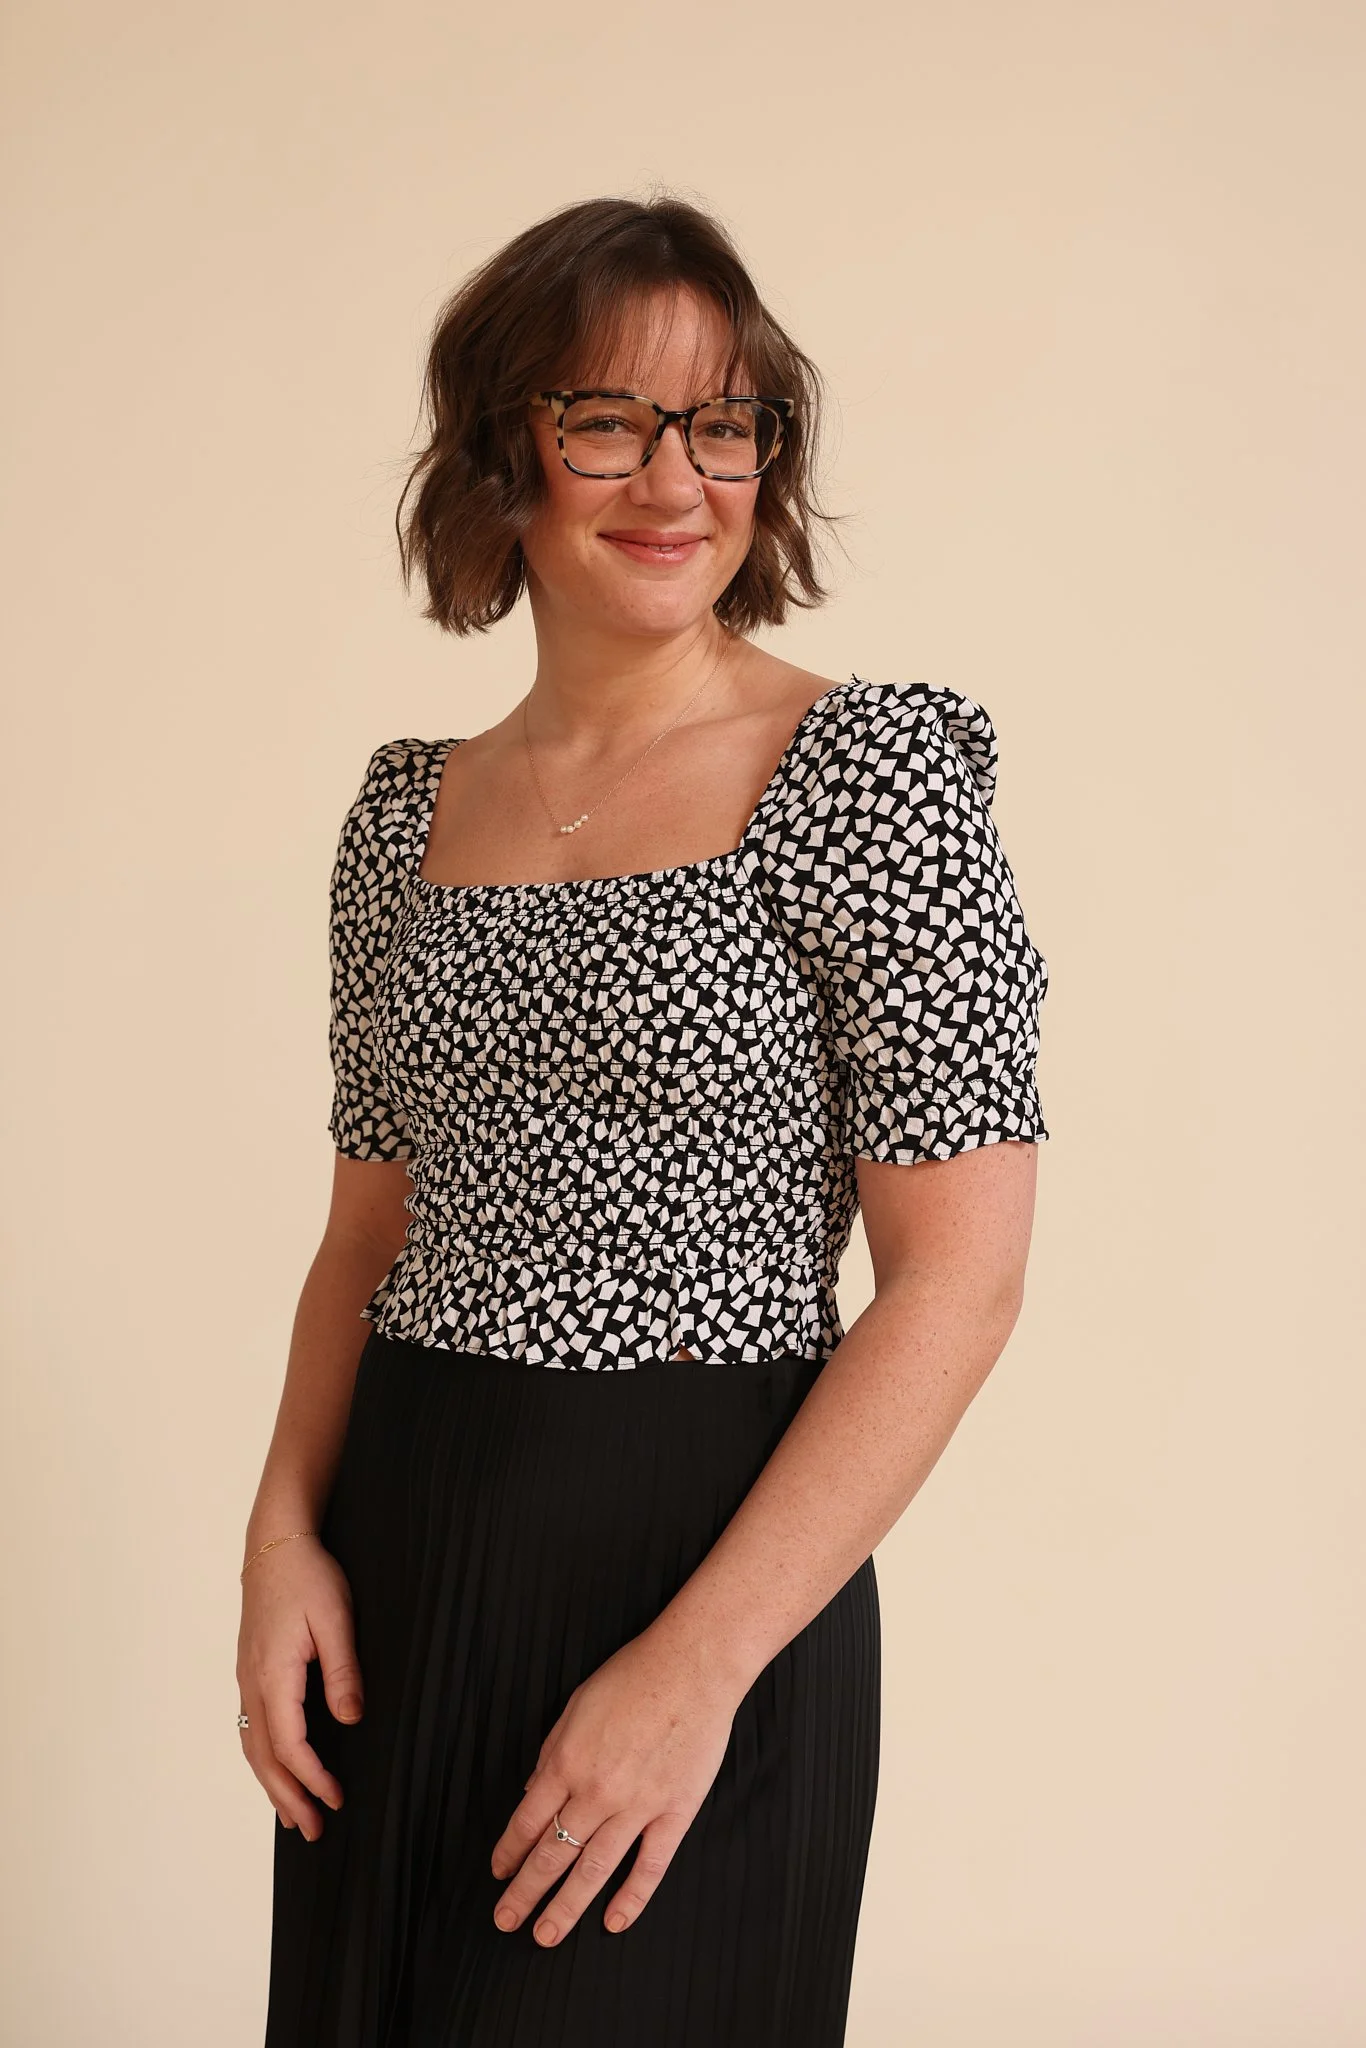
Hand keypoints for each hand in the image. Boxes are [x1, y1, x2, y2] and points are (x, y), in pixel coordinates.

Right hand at [235, 1535, 363, 1839]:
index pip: (290, 1745)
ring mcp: (247, 1679)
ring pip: (252, 1746)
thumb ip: (343, 1670)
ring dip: (271, 1784)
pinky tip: (276, 1768)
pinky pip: (252, 1728)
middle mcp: (253, 1684)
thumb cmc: (308, 1577)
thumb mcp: (336, 1618)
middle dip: (287, 1797)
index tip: (336, 1800)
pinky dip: (263, 1758)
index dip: (312, 1778)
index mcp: (274, 1676)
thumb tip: (350, 1720)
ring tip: (292, 1815)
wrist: (275, 1545)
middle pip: (263, 1757)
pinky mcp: (250, 1672)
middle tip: (313, 1830)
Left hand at [488, 1624, 747, 1946]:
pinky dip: (631, 1898)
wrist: (692, 1666)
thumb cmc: (633, 1676)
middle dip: (525, 1891)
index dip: (509, 1852)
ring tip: (545, 1935)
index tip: (499, 1873)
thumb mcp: (575, 1706)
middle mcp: (596, 1790)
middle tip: (506, 1920)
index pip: (527, 1821)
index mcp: (566, 1761)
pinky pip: (650, 1865)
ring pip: (593, 1869)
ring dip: (566, 1906)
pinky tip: (613, 1922)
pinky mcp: (674, 1811)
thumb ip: (551, 1752)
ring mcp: (637, 1805)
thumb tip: (531, 1793)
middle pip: (552, 1853)